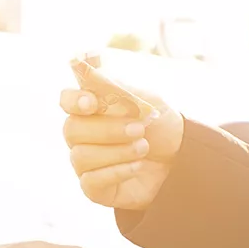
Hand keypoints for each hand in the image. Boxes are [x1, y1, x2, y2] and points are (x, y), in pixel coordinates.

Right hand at [60, 73, 183, 210]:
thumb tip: (82, 59)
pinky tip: (137, 166)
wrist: (182, 159)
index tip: (92, 103)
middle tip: (140, 129)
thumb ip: (111, 85)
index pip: (66, 100)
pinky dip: (117, 171)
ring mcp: (86, 163)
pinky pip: (91, 181)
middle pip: (71, 130)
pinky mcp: (94, 188)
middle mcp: (82, 135)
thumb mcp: (143, 100)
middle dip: (107, 129)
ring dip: (116, 151)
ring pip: (81, 157)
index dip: (74, 101)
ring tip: (143, 147)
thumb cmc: (159, 125)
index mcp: (91, 109)